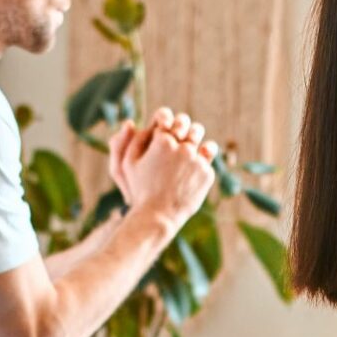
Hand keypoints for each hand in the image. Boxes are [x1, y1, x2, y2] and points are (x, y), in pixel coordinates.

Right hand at [115, 106, 216, 231]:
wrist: (157, 217)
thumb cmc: (139, 189)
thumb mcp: (128, 164)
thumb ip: (133, 140)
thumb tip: (134, 123)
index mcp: (162, 140)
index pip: (168, 120)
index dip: (166, 124)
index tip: (165, 130)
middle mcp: (182, 147)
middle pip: (189, 126)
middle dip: (184, 129)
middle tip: (181, 137)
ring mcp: (197, 160)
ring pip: (204, 142)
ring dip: (198, 144)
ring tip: (191, 153)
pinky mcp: (207, 173)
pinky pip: (207, 163)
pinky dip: (201, 167)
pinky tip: (192, 176)